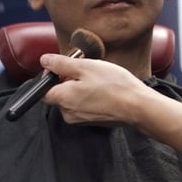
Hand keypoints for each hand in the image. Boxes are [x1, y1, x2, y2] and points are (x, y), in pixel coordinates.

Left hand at [38, 53, 181, 173]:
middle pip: (58, 94)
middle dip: (68, 80)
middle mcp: (67, 113)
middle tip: (87, 69)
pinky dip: (90, 96)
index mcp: (62, 99)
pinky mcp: (93, 121)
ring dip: (81, 88)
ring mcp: (80, 119)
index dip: (50, 76)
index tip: (64, 66)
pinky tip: (105, 89)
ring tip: (99, 79)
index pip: (42, 90)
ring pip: (72, 100)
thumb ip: (61, 63)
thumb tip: (44, 60)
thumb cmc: (115, 86)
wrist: (139, 107)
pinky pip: (84, 106)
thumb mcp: (87, 66)